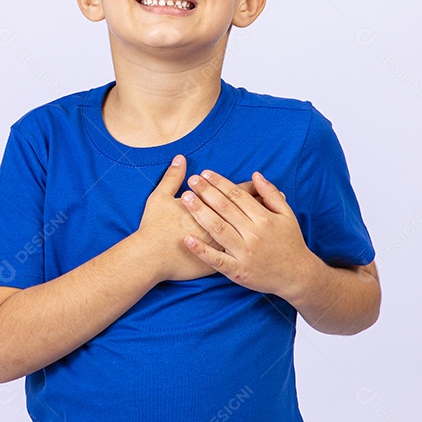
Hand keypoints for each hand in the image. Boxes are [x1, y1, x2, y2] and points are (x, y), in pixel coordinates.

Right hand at [135, 155, 261, 282]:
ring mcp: (220, 246)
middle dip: (259, 203)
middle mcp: (220, 227)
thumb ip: (172, 178)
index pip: (235, 195)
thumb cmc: (154, 228)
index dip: (247, 188)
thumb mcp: (160, 198)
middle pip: (246, 212)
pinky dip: (249, 247)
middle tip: (272, 196)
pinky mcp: (217, 263)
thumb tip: (181, 159)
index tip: (256, 182)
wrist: (149, 259)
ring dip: (260, 225)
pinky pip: (239, 254)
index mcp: (210, 209)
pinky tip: (256, 244)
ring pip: (248, 233)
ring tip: (271, 217)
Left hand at [180, 168, 320, 295]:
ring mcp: (244, 253)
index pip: (237, 196)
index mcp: (264, 219)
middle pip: (225, 209)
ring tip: (185, 199)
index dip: (220, 183)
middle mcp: (253, 234)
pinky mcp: (238, 271)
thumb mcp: (287, 215)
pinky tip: (187, 239)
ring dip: (200, 212)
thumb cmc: (291, 243)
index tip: (205, 173)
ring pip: (218, 229)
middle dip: (206, 192)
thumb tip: (256, 175)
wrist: (297, 275)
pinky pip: (216, 259)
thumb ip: (271, 194)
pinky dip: (201, 249)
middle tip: (191, 181)